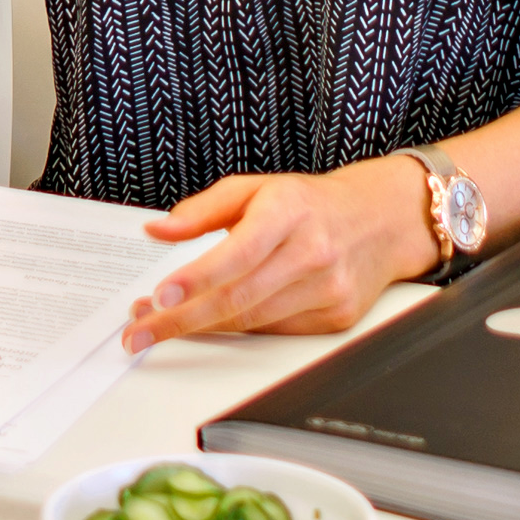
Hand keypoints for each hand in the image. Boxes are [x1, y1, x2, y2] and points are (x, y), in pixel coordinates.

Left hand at [126, 164, 430, 348]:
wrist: (380, 220)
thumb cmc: (309, 204)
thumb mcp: (254, 189)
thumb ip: (203, 210)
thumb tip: (158, 231)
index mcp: (290, 210)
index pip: (238, 252)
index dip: (196, 278)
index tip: (159, 296)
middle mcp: (313, 250)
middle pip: (239, 298)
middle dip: (182, 319)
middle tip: (139, 331)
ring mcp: (328, 288)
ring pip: (253, 320)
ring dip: (200, 328)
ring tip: (159, 327)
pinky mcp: (337, 316)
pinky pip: (274, 330)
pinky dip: (237, 329)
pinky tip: (210, 322)